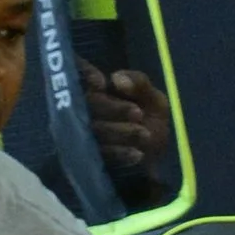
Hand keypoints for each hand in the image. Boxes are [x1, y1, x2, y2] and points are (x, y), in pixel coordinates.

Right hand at [78, 60, 172, 182]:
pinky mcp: (89, 159)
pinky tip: (137, 154)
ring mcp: (83, 136)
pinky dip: (120, 153)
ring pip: (94, 130)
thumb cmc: (151, 122)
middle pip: (87, 104)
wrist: (156, 161)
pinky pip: (100, 154)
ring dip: (121, 131)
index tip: (101, 82)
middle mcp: (84, 111)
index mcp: (98, 91)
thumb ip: (139, 83)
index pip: (78, 74)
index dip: (84, 73)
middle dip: (114, 108)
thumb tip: (115, 80)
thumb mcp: (153, 99)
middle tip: (139, 113)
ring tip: (145, 135)